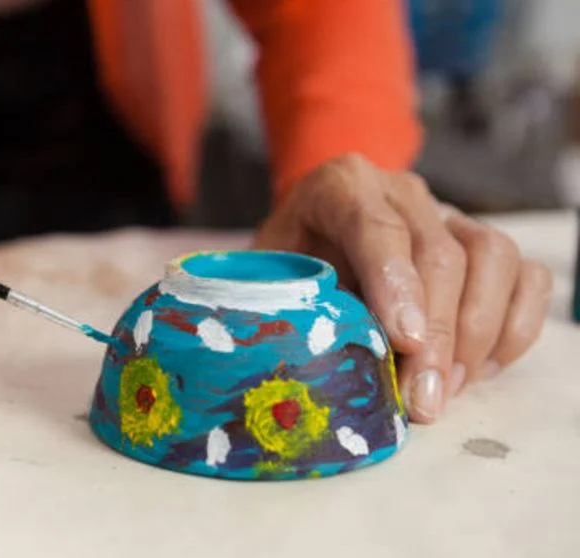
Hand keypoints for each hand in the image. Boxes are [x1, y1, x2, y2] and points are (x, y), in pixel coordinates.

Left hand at [253, 154, 552, 423]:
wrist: (317, 232)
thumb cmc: (292, 262)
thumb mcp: (274, 277)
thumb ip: (295, 304)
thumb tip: (318, 364)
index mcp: (341, 186)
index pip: (375, 225)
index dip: (393, 282)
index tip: (404, 341)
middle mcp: (404, 193)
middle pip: (441, 254)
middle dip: (437, 336)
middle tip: (423, 400)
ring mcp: (451, 214)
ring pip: (494, 259)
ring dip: (476, 336)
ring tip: (444, 390)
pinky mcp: (484, 244)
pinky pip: (526, 278)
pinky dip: (512, 330)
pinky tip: (474, 371)